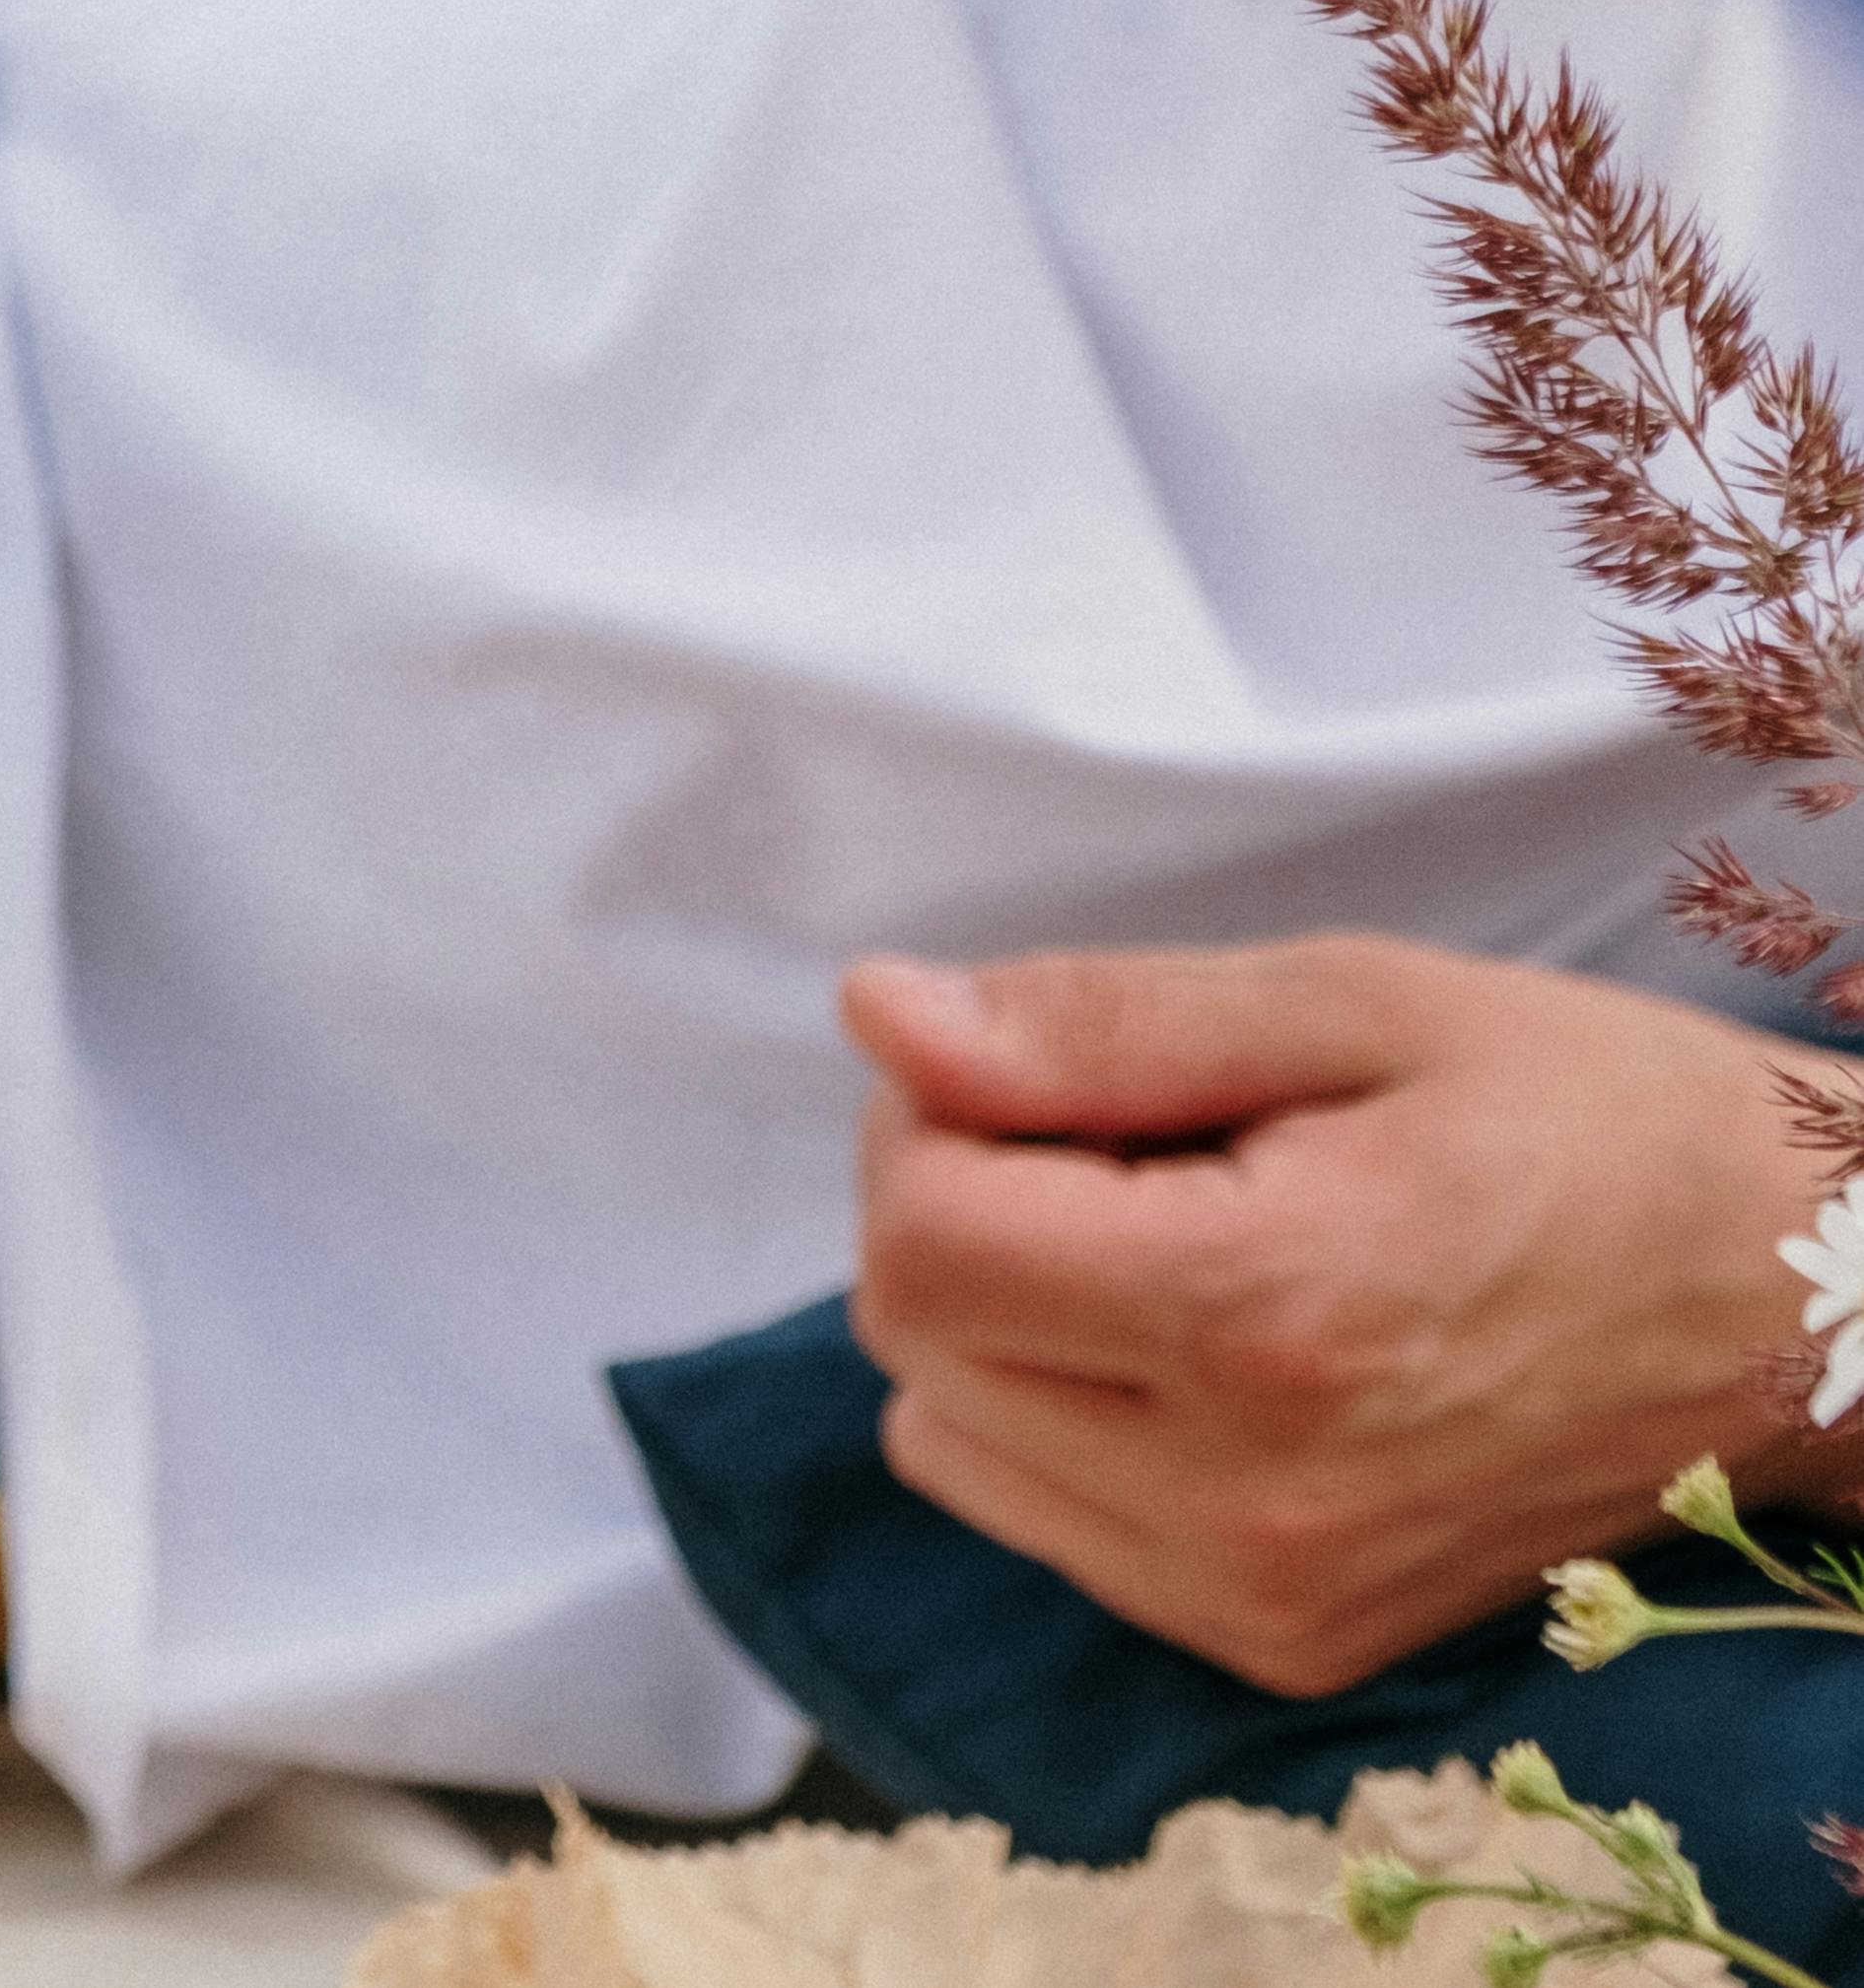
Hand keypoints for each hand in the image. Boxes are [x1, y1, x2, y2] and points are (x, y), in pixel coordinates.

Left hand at [845, 936, 1840, 1694]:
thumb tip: (878, 1015)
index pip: (916, 1241)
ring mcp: (1264, 1600)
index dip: (933, 1115)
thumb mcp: (1352, 1001)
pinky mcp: (1285, 1650)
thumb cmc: (1585, 1115)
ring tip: (1178, 1230)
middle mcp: (1246, 1499)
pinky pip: (1054, 1524)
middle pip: (917, 1337)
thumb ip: (1098, 1024)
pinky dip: (1069, 1413)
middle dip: (966, 1199)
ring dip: (1007, 1315)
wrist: (1789, 1315)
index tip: (1040, 1061)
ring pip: (955, 1439)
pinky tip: (1205, 1336)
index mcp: (1263, 1317)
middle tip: (1128, 1129)